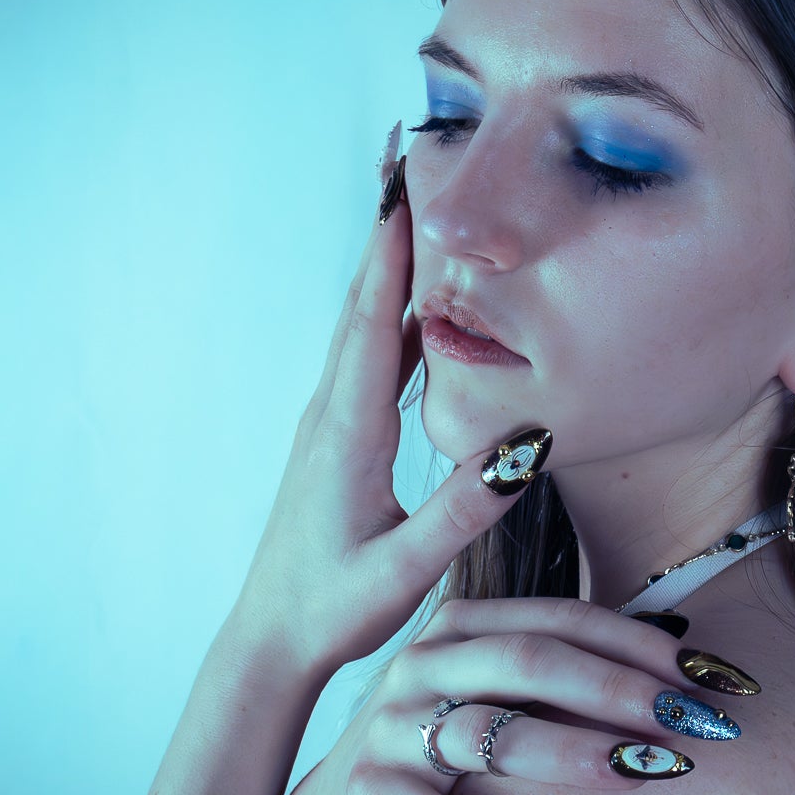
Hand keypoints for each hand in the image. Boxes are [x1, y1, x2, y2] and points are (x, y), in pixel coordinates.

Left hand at [226, 121, 544, 674]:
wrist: (273, 638)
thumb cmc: (335, 607)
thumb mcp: (404, 568)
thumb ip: (462, 512)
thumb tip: (522, 450)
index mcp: (347, 430)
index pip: (373, 321)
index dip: (390, 252)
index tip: (406, 183)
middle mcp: (332, 411)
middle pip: (365, 301)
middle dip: (389, 229)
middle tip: (410, 156)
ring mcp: (332, 421)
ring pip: (366, 324)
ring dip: (391, 263)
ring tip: (417, 204)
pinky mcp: (339, 437)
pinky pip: (371, 355)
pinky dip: (396, 311)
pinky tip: (423, 301)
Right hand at [272, 592, 756, 794]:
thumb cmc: (446, 748)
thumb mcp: (498, 696)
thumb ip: (570, 676)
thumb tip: (691, 666)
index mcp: (465, 625)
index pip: (565, 621)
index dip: (644, 645)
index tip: (718, 678)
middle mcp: (425, 662)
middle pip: (529, 662)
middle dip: (619, 690)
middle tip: (692, 724)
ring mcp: (390, 727)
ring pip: (484, 733)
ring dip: (567, 753)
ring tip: (638, 775)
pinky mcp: (366, 794)